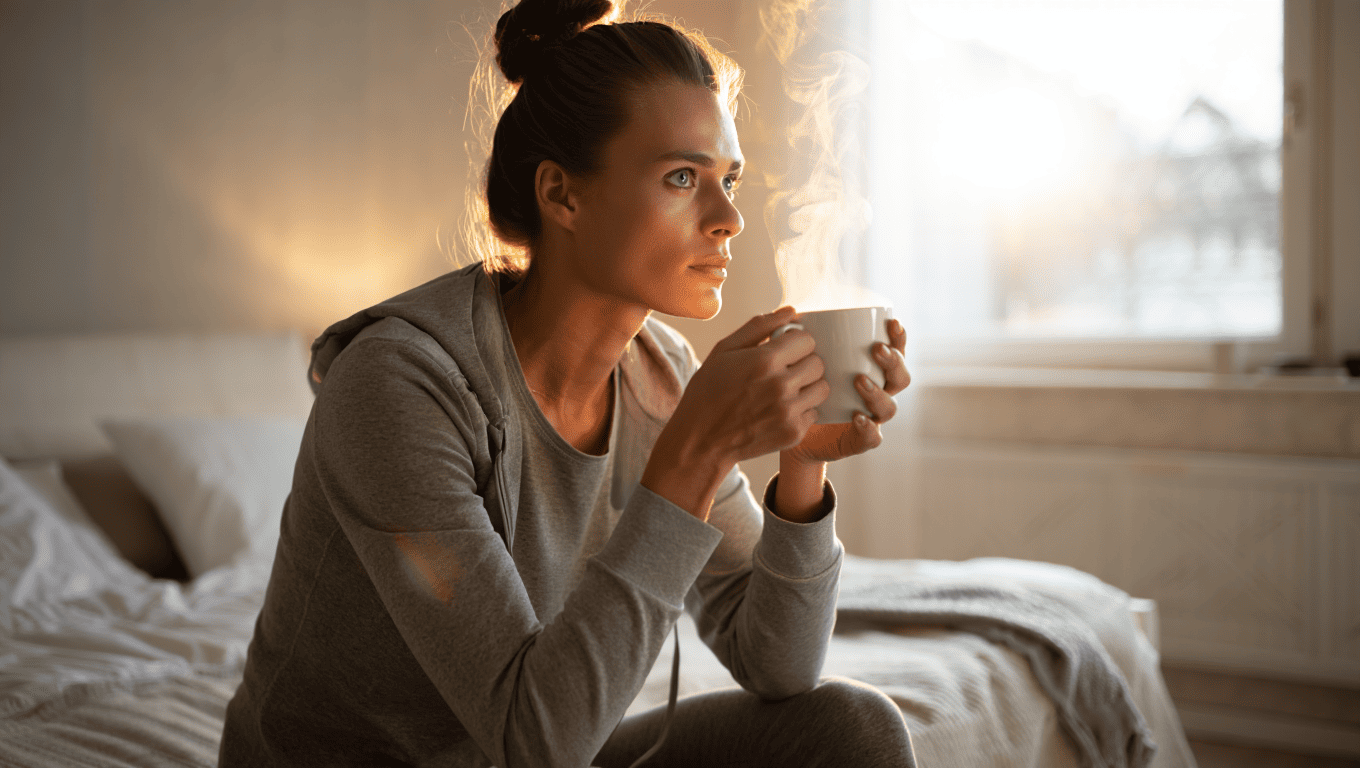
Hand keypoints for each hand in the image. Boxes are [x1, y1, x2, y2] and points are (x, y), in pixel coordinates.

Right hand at [641, 306, 830, 517]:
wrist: (701, 441)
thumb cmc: (708, 392)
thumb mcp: (724, 350)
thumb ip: (759, 327)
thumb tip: (790, 312)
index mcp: (764, 360)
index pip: (807, 340)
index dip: (795, 342)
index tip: (784, 350)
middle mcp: (781, 386)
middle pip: (818, 363)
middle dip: (803, 362)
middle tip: (784, 370)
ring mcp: (789, 412)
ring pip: (822, 388)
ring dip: (808, 386)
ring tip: (785, 389)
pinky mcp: (794, 433)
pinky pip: (815, 412)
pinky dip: (802, 409)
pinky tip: (780, 410)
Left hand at [782, 317, 909, 465]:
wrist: (784, 427)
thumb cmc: (797, 386)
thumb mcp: (800, 360)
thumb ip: (802, 338)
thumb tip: (794, 309)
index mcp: (870, 369)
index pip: (895, 351)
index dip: (899, 338)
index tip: (891, 323)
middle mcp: (876, 392)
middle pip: (900, 378)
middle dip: (894, 362)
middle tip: (877, 349)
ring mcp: (870, 417)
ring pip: (890, 407)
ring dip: (878, 393)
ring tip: (860, 381)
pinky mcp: (857, 440)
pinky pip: (873, 438)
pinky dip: (869, 429)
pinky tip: (858, 417)